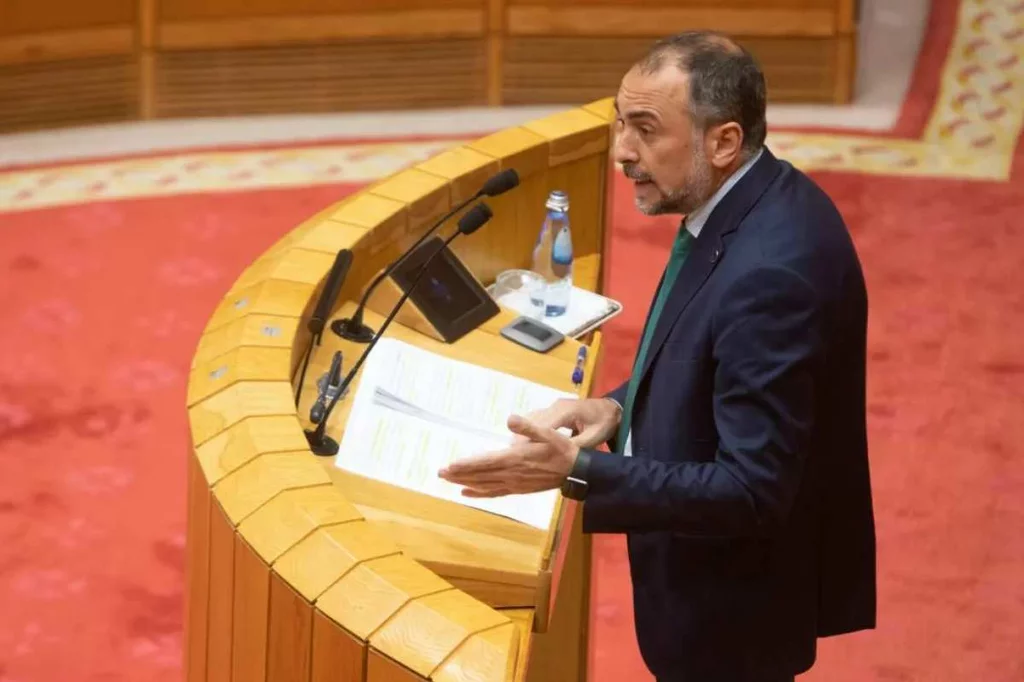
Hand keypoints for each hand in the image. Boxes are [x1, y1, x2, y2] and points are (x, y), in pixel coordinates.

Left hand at [438, 414, 578, 497]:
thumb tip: (510, 419)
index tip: (449, 465)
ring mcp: (514, 484)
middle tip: (440, 473)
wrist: (577, 471)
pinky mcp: (518, 489)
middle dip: (459, 474)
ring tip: (449, 480)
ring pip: (484, 485)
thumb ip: (528, 427)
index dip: (466, 465)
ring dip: (465, 482)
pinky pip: (494, 493)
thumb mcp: (549, 433)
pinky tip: (468, 493)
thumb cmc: (562, 449)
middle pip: (480, 475)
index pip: (485, 462)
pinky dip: (479, 493)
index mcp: (516, 458)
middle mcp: (512, 474)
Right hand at [518, 397, 621, 448]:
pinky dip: (530, 430)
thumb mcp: (594, 438)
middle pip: (533, 422)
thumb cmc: (604, 423)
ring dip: (524, 434)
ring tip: (517, 452)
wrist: (611, 408)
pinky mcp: (553, 410)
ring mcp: (554, 406)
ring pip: (532, 419)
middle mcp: (556, 406)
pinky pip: (537, 419)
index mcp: (566, 411)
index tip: (519, 453)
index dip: (529, 438)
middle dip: (523, 438)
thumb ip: (575, 447)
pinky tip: (526, 443)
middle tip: (515, 457)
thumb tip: (560, 459)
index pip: (542, 425)